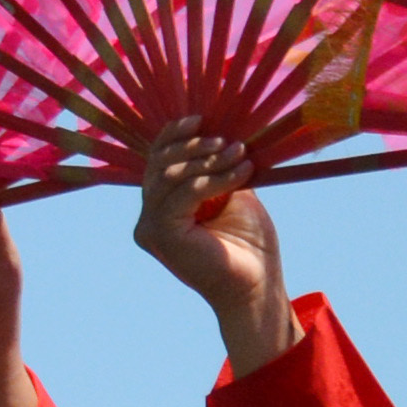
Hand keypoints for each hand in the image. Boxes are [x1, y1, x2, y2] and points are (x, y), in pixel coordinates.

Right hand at [135, 129, 297, 376]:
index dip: (173, 136)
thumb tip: (219, 131)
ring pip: (170, 175)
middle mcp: (148, 219)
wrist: (258, 288)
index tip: (200, 119)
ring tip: (240, 154)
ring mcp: (150, 227)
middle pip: (159, 164)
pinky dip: (215, 178)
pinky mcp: (161, 234)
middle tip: (227, 141)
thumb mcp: (231, 196)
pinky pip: (184, 192)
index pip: (156, 162)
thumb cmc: (249, 246)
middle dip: (194, 147)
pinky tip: (242, 172)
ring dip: (208, 160)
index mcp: (159, 209)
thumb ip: (216, 169)